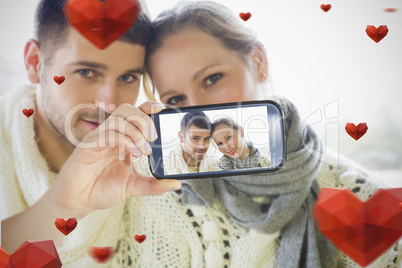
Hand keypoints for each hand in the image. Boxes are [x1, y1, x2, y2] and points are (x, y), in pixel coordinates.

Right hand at [48, 101, 180, 217]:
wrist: (79, 202)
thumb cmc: (102, 190)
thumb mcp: (134, 186)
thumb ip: (154, 185)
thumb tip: (176, 184)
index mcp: (122, 139)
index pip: (135, 115)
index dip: (148, 108)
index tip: (162, 109)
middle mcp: (111, 135)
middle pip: (127, 110)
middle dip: (144, 119)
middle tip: (154, 137)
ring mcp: (99, 138)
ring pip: (118, 118)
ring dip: (136, 130)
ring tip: (145, 150)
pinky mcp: (88, 146)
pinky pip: (108, 133)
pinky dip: (124, 139)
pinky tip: (133, 153)